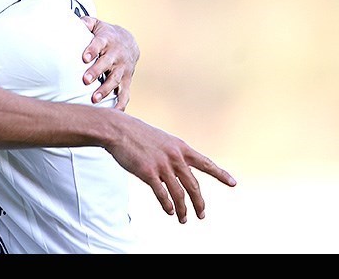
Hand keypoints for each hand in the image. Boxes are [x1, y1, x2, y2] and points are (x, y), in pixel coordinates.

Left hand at [80, 16, 138, 110]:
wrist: (128, 42)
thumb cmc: (104, 34)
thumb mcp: (96, 24)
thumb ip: (85, 23)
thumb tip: (74, 21)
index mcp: (107, 40)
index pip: (98, 44)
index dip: (92, 50)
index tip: (84, 57)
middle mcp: (116, 55)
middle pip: (106, 63)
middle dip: (96, 72)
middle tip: (85, 80)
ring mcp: (123, 68)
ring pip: (115, 80)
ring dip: (105, 90)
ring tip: (94, 99)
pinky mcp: (127, 79)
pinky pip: (125, 93)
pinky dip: (121, 103)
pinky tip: (114, 113)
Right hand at [107, 111, 236, 223]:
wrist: (117, 129)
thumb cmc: (136, 133)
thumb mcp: (161, 139)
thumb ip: (172, 153)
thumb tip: (178, 168)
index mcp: (180, 147)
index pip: (206, 163)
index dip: (220, 174)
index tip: (233, 183)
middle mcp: (175, 157)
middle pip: (193, 186)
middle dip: (199, 203)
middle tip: (202, 215)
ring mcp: (162, 165)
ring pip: (179, 194)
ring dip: (183, 209)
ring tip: (183, 220)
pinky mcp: (148, 173)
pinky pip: (162, 194)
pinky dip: (167, 205)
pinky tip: (169, 211)